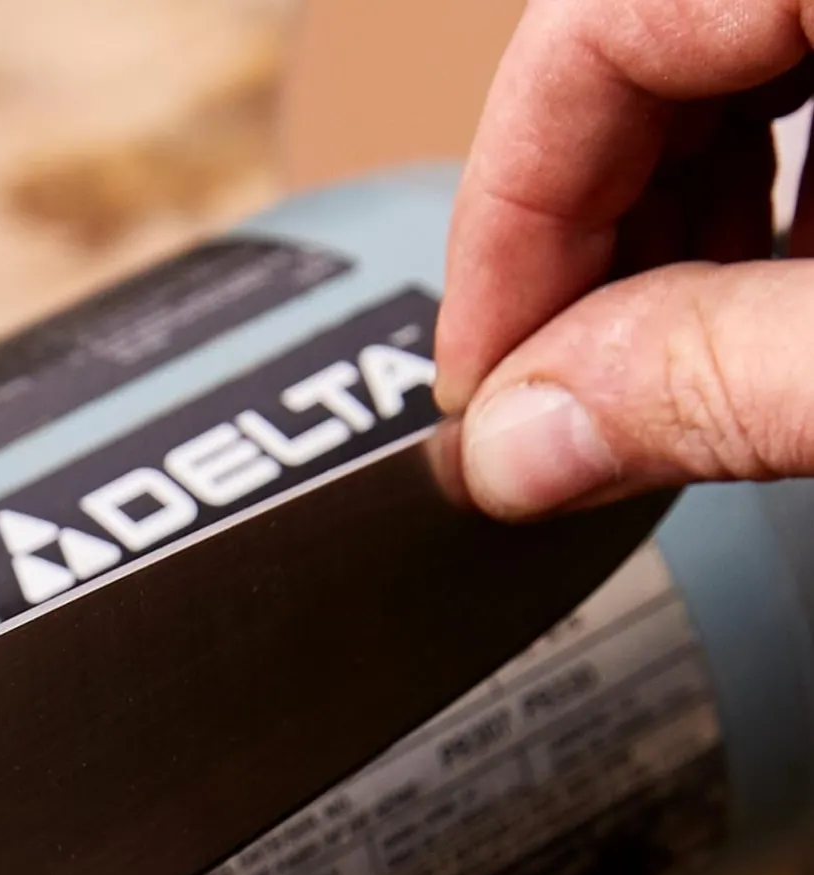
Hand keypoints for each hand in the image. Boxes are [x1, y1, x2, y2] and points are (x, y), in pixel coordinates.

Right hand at [437, 0, 813, 516]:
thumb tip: (520, 440)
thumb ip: (712, 378)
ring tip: (692, 359)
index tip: (484, 382)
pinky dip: (800, 173)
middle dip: (597, 233)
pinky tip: (801, 290)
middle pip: (650, 30)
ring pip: (742, 37)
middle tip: (572, 398)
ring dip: (695, 213)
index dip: (505, 226)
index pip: (592, 25)